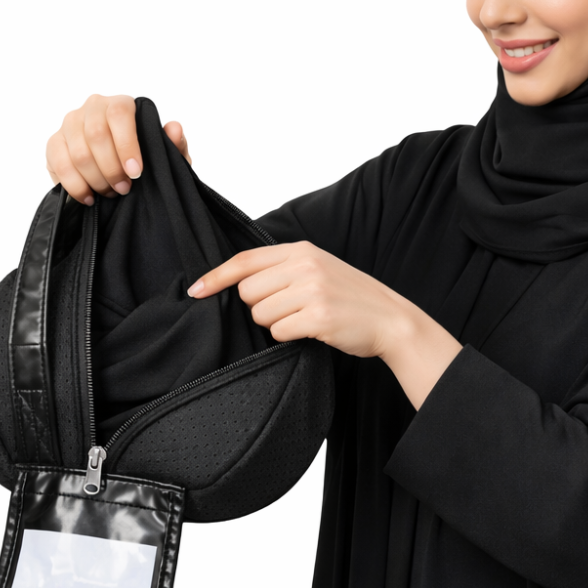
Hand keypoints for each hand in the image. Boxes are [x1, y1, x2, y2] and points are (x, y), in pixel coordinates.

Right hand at [46, 94, 190, 202]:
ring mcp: (70, 123)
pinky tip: (90, 197)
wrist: (123, 174)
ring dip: (96, 179)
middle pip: (96, 135)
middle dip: (111, 168)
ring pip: (78, 153)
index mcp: (121, 104)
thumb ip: (174, 144)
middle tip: (124, 189)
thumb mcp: (165, 157)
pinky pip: (59, 164)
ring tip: (110, 193)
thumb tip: (174, 128)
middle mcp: (93, 107)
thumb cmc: (145, 160)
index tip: (135, 173)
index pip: (118, 115)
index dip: (126, 145)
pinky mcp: (54, 143)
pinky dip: (75, 186)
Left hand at [188, 241, 462, 408]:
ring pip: (261, 314)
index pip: (245, 260)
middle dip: (259, 307)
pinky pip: (279, 332)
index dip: (216, 276)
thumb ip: (282, 269)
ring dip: (276, 324)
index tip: (195, 290)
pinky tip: (312, 331)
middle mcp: (305, 265)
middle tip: (288, 310)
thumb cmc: (349, 298)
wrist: (391, 319)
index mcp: (301, 250)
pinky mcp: (319, 317)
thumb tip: (236, 284)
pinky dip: (290, 337)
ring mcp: (313, 290)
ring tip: (304, 319)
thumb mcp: (317, 269)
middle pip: (248, 292)